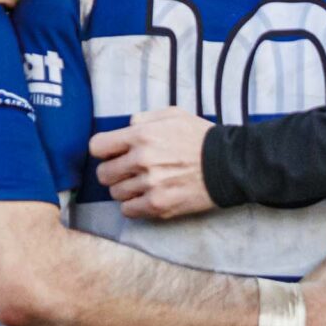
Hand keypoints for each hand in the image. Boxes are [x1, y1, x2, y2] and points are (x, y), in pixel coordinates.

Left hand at [92, 108, 215, 219]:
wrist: (228, 164)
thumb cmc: (200, 138)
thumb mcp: (173, 115)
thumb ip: (145, 118)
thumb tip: (127, 126)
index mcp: (142, 135)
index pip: (97, 146)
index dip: (104, 150)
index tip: (113, 153)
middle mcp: (141, 160)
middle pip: (103, 174)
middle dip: (113, 172)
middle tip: (128, 171)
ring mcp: (149, 185)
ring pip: (115, 194)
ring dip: (126, 189)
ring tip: (143, 184)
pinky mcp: (158, 205)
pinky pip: (128, 211)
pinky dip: (133, 206)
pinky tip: (146, 198)